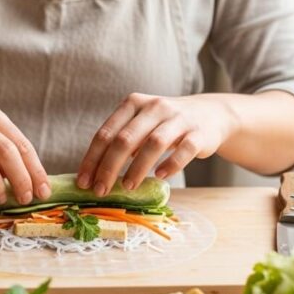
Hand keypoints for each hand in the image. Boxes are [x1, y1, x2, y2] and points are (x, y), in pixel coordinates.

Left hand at [77, 93, 238, 194]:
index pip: (106, 133)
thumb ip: (121, 141)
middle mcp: (155, 107)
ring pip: (153, 144)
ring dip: (137, 168)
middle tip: (101, 190)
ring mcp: (178, 119)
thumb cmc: (165, 125)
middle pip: (125, 139)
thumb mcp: (141, 124)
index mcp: (133, 104)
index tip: (84, 182)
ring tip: (127, 187)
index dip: (92, 159)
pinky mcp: (199, 133)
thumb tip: (94, 174)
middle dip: (109, 167)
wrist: (210, 114)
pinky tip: (160, 177)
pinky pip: (183, 150)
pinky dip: (170, 165)